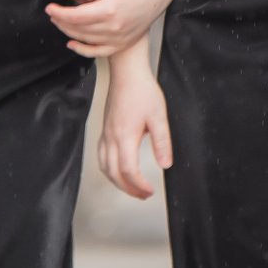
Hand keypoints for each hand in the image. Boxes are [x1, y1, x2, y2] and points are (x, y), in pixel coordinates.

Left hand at [47, 0, 171, 57]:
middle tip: (52, 13)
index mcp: (109, 9)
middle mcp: (114, 27)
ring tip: (60, 22)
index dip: (59, 13)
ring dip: (68, 32)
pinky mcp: (121, 44)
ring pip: (85, 40)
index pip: (75, 16)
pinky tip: (72, 44)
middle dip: (61, 21)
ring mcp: (118, 38)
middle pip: (78, 29)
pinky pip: (97, 52)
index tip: (49, 8)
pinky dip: (82, 50)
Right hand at [99, 63, 172, 200]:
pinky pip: (102, 156)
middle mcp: (111, 138)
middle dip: (128, 189)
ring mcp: (105, 134)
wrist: (127, 72)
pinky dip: (109, 169)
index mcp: (125, 137)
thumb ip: (162, 142)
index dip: (139, 185)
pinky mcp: (104, 129)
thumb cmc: (143, 90)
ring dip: (117, 181)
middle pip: (114, 174)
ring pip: (104, 167)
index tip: (150, 191)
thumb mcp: (159, 116)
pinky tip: (118, 169)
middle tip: (143, 195)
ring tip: (132, 187)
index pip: (128, 171)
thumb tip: (165, 164)